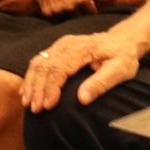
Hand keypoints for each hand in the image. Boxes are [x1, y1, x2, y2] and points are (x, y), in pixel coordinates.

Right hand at [20, 31, 141, 111]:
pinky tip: (28, 91)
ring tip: (28, 103)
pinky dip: (31, 77)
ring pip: (38, 63)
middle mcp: (66, 44)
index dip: (51, 88)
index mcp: (82, 48)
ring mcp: (60, 45)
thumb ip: (101, 83)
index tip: (48, 106)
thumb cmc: (122, 56)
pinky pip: (39, 61)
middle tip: (35, 109)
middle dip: (37, 89)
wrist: (121, 40)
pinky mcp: (56, 49)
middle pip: (44, 66)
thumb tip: (82, 99)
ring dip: (31, 83)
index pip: (59, 68)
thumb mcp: (121, 70)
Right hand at [21, 0, 97, 17]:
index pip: (92, 13)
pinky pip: (56, 18)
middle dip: (79, 11)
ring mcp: (58, 11)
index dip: (89, 7)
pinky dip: (56, 12)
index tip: (84, 1)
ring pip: (68, 19)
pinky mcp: (47, 13)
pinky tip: (53, 1)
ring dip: (67, 13)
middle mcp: (70, 7)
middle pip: (81, 18)